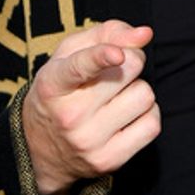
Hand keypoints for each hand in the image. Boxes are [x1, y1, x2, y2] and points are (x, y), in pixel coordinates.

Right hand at [22, 20, 158, 194]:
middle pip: (128, 70)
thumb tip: (144, 34)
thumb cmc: (62, 90)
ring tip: (116, 99)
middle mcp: (69, 116)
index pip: (78, 68)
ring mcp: (89, 142)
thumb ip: (106, 34)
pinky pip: (152, 125)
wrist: (42, 150)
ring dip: (137, 90)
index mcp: (52, 85)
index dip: (100, 57)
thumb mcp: (69, 54)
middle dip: (129, 63)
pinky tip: (126, 117)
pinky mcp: (109, 161)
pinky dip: (146, 115)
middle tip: (115, 72)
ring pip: (145, 96)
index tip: (117, 54)